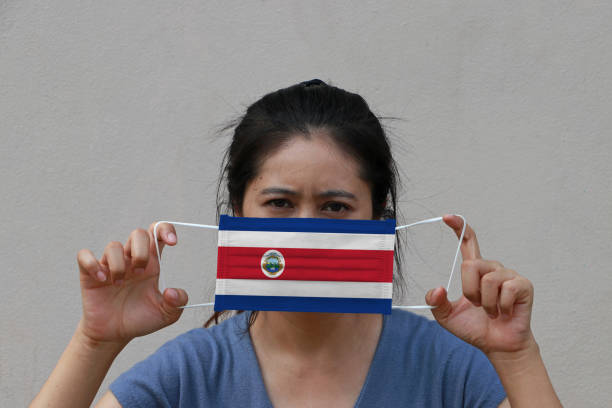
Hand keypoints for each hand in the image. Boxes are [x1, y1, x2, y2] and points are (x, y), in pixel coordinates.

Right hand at [75, 222, 187, 345]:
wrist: (115, 335)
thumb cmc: (140, 319)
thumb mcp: (166, 314)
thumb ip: (178, 302)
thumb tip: (171, 292)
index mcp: (151, 263)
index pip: (158, 233)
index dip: (166, 230)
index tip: (173, 242)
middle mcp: (131, 259)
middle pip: (138, 234)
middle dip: (141, 251)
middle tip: (140, 273)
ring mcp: (110, 265)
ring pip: (114, 246)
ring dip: (119, 265)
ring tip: (119, 285)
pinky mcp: (90, 274)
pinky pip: (84, 256)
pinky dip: (93, 265)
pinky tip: (102, 279)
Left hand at [425, 215, 534, 354]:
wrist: (497, 345)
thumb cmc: (474, 328)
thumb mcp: (446, 316)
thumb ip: (436, 302)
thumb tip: (437, 288)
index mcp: (475, 270)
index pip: (468, 242)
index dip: (459, 227)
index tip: (447, 216)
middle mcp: (492, 268)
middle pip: (470, 264)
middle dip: (469, 291)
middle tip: (476, 306)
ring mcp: (509, 275)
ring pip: (488, 280)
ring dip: (485, 302)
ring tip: (491, 311)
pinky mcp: (523, 285)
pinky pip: (506, 290)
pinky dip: (500, 307)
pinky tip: (504, 313)